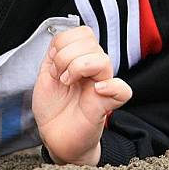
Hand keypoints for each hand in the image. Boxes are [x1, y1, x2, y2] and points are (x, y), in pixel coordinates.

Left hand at [32, 26, 131, 164]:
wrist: (54, 137)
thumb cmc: (52, 107)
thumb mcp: (45, 74)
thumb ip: (54, 54)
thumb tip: (62, 41)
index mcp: (80, 58)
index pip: (82, 32)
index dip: (62, 43)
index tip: (52, 64)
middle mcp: (94, 69)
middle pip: (90, 41)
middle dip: (64, 55)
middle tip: (58, 76)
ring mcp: (102, 84)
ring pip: (102, 59)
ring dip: (77, 67)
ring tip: (67, 83)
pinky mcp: (107, 104)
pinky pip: (122, 90)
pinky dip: (110, 86)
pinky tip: (95, 91)